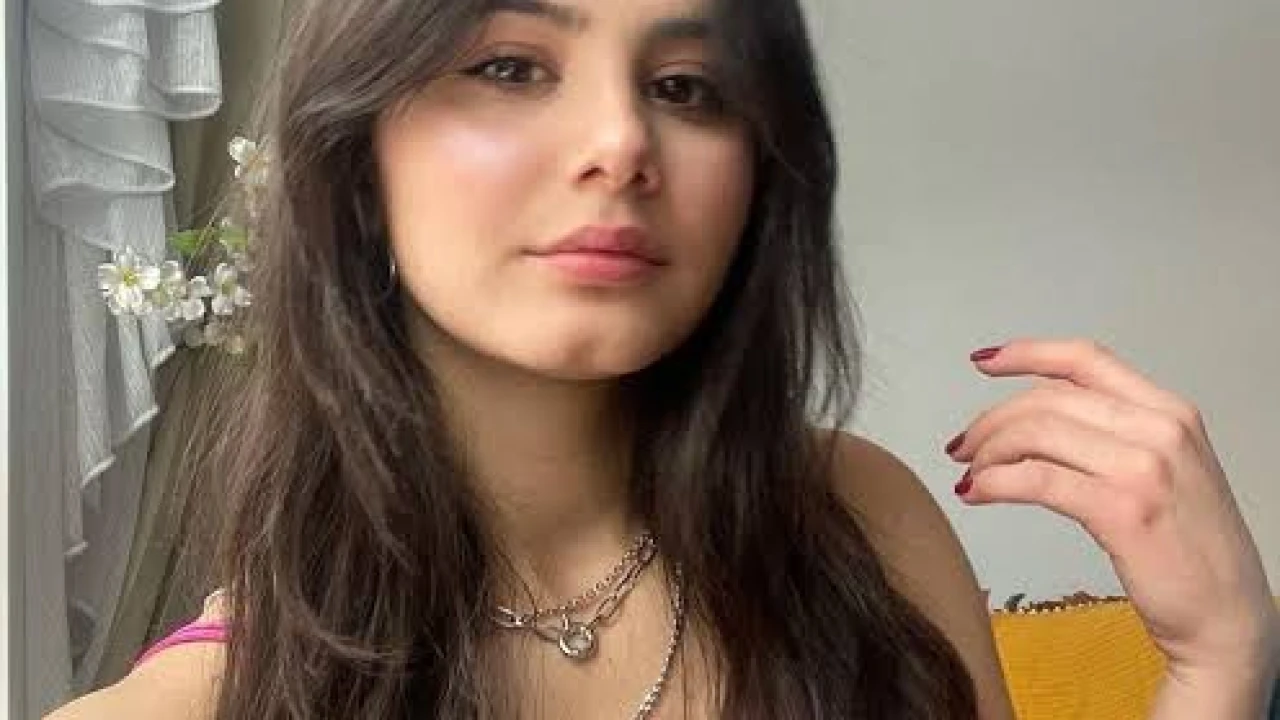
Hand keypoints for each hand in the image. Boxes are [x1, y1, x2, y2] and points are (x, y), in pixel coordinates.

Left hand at [946, 338, 1279, 676]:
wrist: (1228, 617)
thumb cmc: (1191, 551)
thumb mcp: (1166, 471)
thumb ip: (1116, 435)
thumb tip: (1041, 417)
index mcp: (1171, 413)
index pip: (1086, 361)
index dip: (1027, 353)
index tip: (985, 361)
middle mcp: (1160, 430)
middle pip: (1047, 399)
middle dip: (992, 420)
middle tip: (963, 446)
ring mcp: (1143, 468)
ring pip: (1035, 433)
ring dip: (988, 452)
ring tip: (969, 474)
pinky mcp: (1122, 510)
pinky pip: (1035, 479)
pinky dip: (994, 482)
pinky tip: (976, 492)